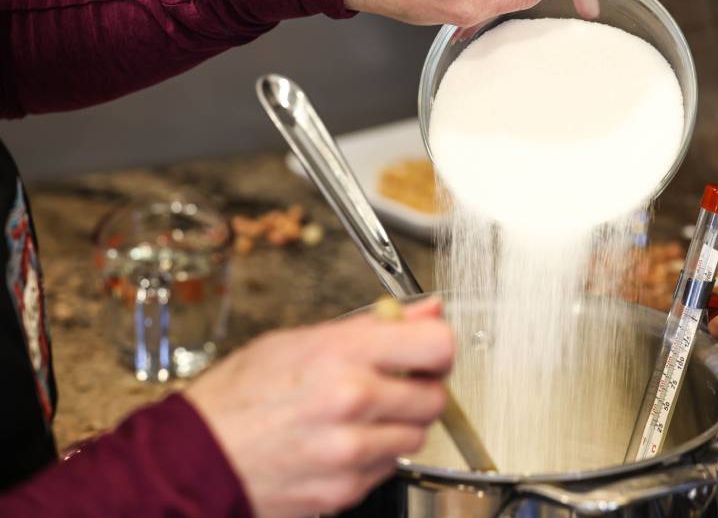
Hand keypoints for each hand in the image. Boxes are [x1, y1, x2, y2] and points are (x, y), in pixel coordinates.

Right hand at [185, 298, 452, 517]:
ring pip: (416, 437)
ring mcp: (350, 451)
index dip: (438, 347)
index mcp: (341, 355)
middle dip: (420, 389)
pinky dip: (376, 455)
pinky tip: (344, 442)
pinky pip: (388, 468)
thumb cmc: (237, 397)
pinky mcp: (345, 490)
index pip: (437, 345)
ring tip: (361, 415)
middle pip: (434, 397)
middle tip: (394, 384)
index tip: (428, 350)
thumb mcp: (299, 339)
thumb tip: (424, 312)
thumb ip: (370, 326)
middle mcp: (351, 402)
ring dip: (400, 425)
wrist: (193, 459)